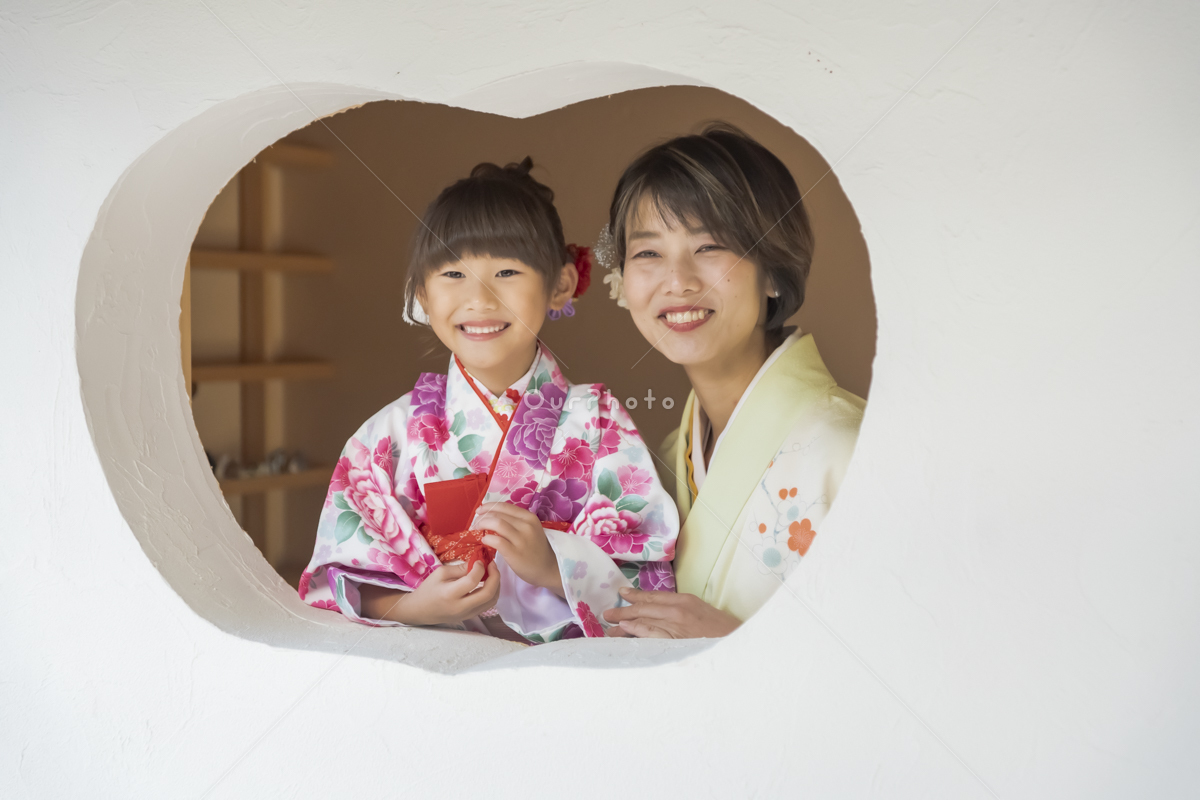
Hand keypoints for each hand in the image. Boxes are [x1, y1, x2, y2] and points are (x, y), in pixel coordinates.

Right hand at [360, 561, 499, 625]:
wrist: (420, 610)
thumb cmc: (428, 589)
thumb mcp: (440, 573)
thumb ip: (460, 569)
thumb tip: (478, 563)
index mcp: (450, 594)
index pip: (472, 580)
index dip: (480, 568)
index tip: (480, 559)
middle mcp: (461, 607)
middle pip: (488, 593)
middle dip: (495, 576)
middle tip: (493, 564)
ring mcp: (467, 614)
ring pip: (492, 601)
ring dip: (496, 585)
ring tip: (492, 572)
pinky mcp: (470, 617)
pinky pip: (488, 605)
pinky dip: (492, 592)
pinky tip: (488, 582)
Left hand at [475, 502, 562, 596]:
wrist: (547, 569)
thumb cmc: (536, 549)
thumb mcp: (530, 530)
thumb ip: (515, 522)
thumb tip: (492, 516)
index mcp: (529, 517)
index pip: (504, 506)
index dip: (489, 506)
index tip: (480, 510)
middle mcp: (526, 525)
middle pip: (498, 514)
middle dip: (483, 517)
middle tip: (476, 523)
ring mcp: (521, 539)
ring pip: (496, 524)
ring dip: (482, 525)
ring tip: (477, 530)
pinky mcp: (515, 552)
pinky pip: (496, 541)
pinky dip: (486, 539)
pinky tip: (484, 541)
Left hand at [601, 588, 740, 638]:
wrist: (736, 645)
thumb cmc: (722, 630)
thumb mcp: (702, 611)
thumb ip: (683, 608)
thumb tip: (663, 610)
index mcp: (685, 601)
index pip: (654, 597)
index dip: (636, 595)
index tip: (623, 594)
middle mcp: (678, 611)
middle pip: (644, 608)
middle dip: (624, 610)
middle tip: (608, 613)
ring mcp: (676, 627)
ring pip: (644, 621)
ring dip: (625, 623)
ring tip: (611, 627)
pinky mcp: (675, 643)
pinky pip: (652, 636)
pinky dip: (637, 632)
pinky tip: (626, 630)